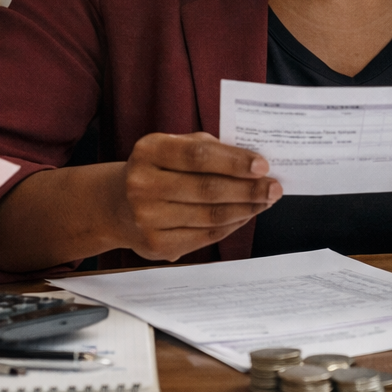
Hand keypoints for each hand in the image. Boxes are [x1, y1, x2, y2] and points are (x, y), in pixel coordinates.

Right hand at [113, 132, 281, 260]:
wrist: (118, 204)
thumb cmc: (158, 169)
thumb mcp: (173, 147)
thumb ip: (208, 148)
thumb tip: (254, 163)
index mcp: (149, 151)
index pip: (199, 155)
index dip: (234, 161)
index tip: (263, 166)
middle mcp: (142, 184)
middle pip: (208, 189)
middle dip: (248, 189)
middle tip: (274, 188)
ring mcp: (147, 218)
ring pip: (210, 216)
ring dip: (245, 209)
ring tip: (264, 201)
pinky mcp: (156, 245)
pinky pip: (205, 235)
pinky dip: (231, 225)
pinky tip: (245, 215)